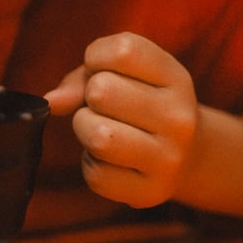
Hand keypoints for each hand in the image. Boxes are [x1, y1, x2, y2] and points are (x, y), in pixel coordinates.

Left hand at [45, 32, 198, 209]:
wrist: (189, 156)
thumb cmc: (141, 103)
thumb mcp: (125, 75)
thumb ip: (83, 77)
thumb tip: (52, 101)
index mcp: (175, 77)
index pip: (122, 51)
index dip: (96, 57)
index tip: (103, 69)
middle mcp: (179, 118)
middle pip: (102, 91)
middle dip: (89, 97)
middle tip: (103, 107)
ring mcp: (169, 158)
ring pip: (98, 136)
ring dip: (86, 131)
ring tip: (102, 130)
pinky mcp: (152, 192)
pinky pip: (96, 176)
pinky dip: (92, 166)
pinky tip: (110, 160)